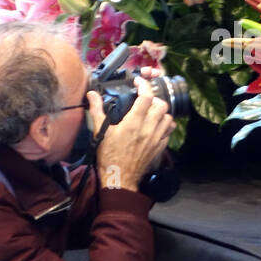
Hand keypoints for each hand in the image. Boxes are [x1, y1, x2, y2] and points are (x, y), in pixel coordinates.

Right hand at [90, 77, 175, 191]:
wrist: (120, 178)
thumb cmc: (109, 156)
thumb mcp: (101, 132)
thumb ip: (97, 110)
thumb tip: (92, 94)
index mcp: (134, 122)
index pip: (146, 97)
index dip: (144, 85)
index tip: (138, 82)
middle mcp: (148, 128)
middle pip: (162, 105)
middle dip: (154, 98)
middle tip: (145, 99)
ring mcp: (156, 138)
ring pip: (168, 117)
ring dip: (161, 112)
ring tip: (151, 112)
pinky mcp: (160, 147)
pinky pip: (169, 131)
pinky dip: (165, 124)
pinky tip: (156, 125)